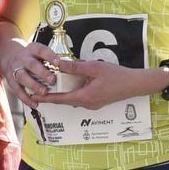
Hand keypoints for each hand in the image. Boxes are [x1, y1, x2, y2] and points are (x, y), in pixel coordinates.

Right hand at [0, 34, 62, 109]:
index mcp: (32, 49)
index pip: (42, 51)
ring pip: (23, 77)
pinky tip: (35, 103)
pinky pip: (18, 90)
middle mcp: (23, 59)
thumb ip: (50, 59)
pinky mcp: (12, 80)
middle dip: (42, 73)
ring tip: (44, 92)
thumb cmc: (29, 56)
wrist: (9, 56)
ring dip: (34, 85)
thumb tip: (67, 67)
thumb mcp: (38, 52)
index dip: (50, 56)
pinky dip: (26, 98)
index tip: (59, 62)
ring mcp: (16, 69)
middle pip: (32, 65)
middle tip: (53, 80)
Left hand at [36, 57, 158, 113]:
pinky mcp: (97, 102)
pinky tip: (72, 83)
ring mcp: (92, 104)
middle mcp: (87, 104)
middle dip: (52, 95)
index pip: (60, 99)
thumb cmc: (117, 76)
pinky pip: (80, 97)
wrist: (135, 84)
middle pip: (65, 100)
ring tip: (52, 85)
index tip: (33, 96)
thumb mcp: (94, 68)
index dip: (46, 97)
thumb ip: (75, 67)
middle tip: (38, 89)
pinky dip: (73, 91)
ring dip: (63, 92)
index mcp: (85, 97)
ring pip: (73, 98)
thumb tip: (58, 64)